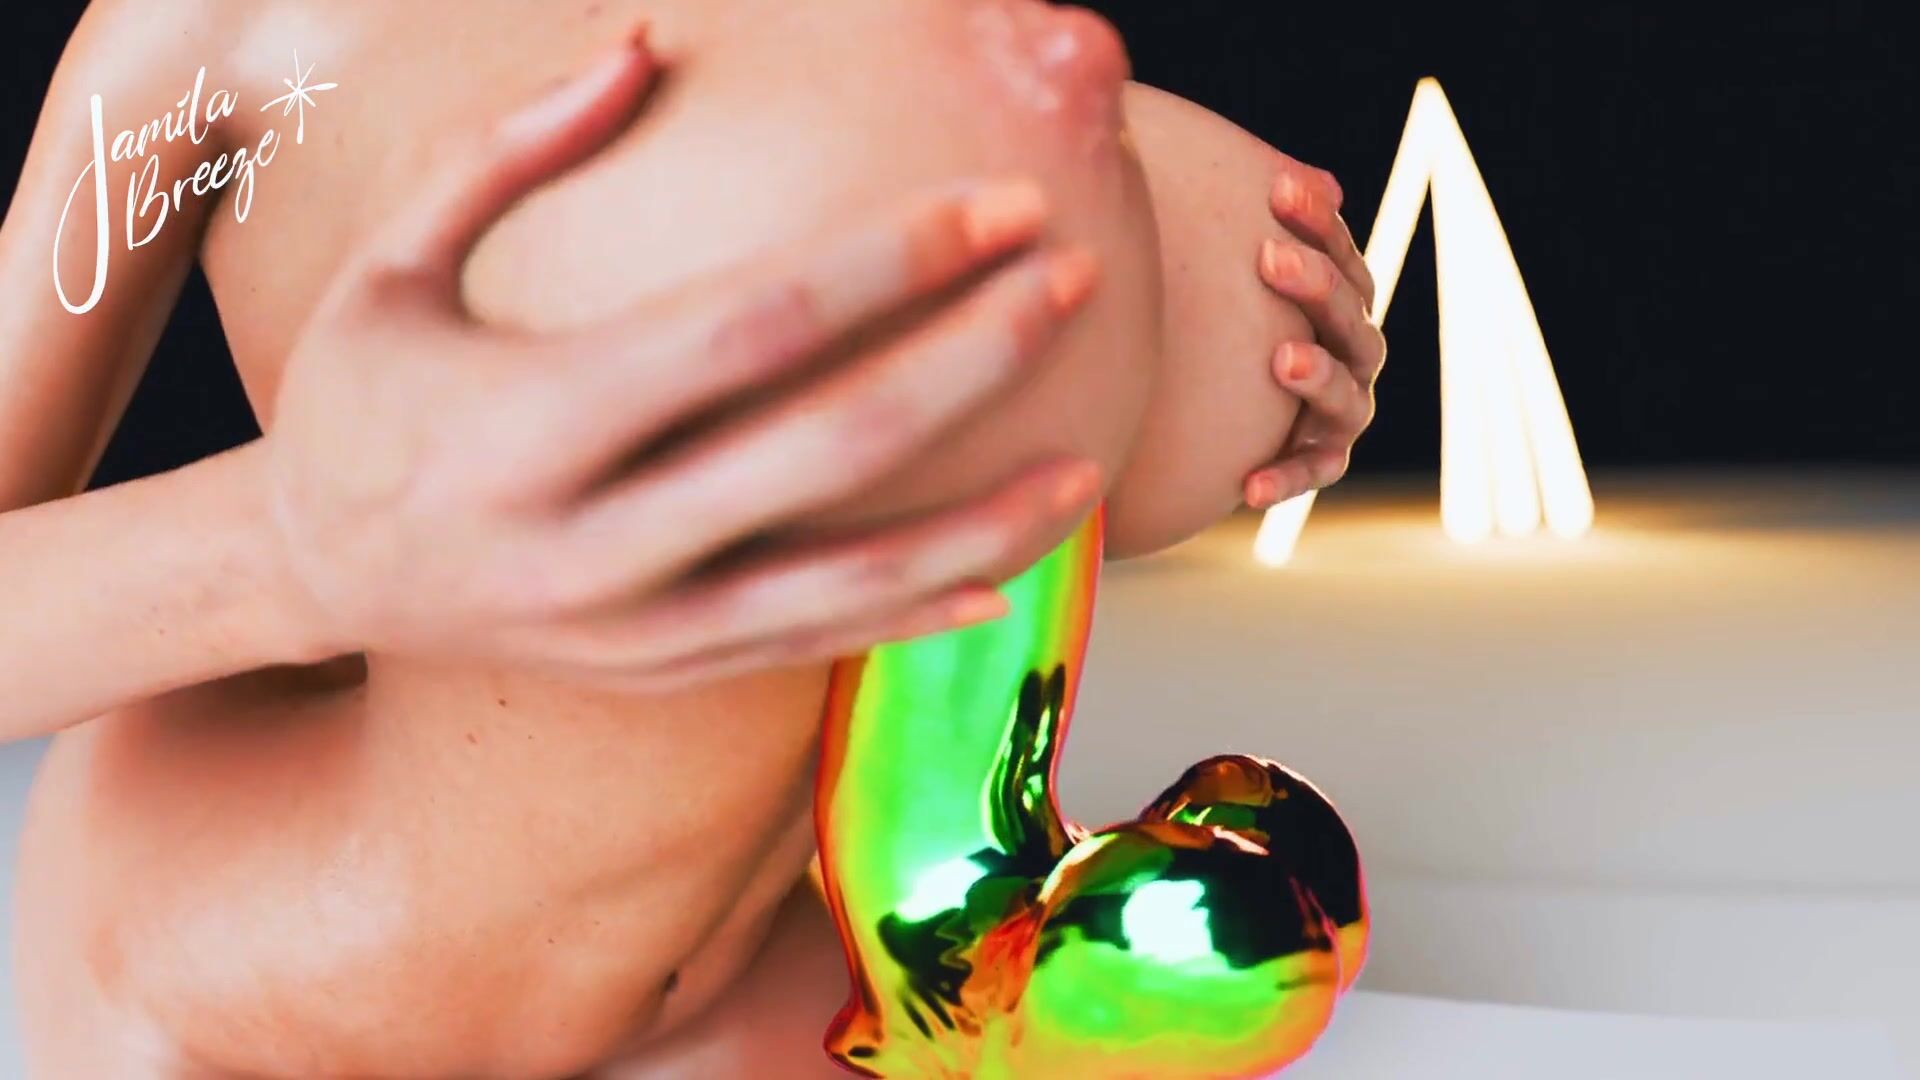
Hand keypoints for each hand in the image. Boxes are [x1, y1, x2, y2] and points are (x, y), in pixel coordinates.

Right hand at [266, 31, 1104, 690]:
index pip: (751, 325)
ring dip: (985, 521)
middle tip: (1074, 279)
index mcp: (527, 420)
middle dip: (970, 357)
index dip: (889, 259)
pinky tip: (1008, 573)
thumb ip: (508, 149)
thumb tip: (642, 40)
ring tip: (1094, 461)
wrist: (316, 576)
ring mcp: (632, 628)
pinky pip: (814, 647)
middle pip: (829, 443)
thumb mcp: (394, 262)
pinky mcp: (660, 673)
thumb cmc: (361, 397)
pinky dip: (917, 612)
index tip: (997, 201)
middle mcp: (590, 540)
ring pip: (847, 581)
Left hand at [1245, 154, 1386, 508]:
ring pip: (1347, 394)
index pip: (1343, 254)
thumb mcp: (1222, 272)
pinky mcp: (1318, 460)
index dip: (1318, 221)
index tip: (1277, 188)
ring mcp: (1340, 410)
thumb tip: (1272, 168)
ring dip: (1317, 376)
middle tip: (1270, 260)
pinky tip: (1248, 487)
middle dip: (1316, 286)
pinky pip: (1313, 472)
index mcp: (1338, 302)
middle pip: (1351, 316)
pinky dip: (1285, 477)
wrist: (1200, 411)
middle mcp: (1351, 353)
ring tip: (1281, 361)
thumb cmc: (1218, 322)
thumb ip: (1239, 226)